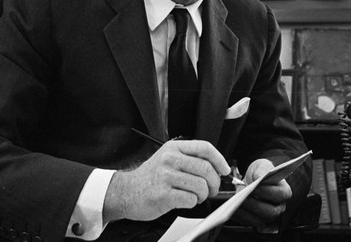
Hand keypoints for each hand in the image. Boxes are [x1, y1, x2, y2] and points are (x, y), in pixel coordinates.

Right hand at [102, 140, 230, 221]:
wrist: (126, 192)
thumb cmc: (150, 177)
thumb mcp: (167, 159)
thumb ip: (188, 159)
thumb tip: (217, 168)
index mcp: (174, 148)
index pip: (204, 148)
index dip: (219, 159)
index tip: (225, 170)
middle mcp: (169, 159)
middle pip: (206, 168)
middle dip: (214, 182)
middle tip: (212, 189)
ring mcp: (165, 176)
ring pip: (200, 185)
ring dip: (203, 195)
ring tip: (196, 196)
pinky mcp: (163, 194)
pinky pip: (190, 199)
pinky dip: (192, 203)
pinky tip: (184, 201)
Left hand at [230, 159, 292, 229]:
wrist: (253, 180)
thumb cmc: (260, 172)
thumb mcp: (262, 166)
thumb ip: (262, 170)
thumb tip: (259, 177)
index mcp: (284, 193)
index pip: (279, 195)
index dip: (267, 192)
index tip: (254, 186)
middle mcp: (278, 207)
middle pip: (269, 211)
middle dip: (254, 204)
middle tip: (242, 197)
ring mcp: (267, 216)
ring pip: (257, 220)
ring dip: (244, 212)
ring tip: (233, 203)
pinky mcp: (256, 221)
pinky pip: (247, 222)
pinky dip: (238, 216)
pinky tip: (230, 208)